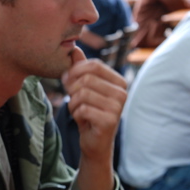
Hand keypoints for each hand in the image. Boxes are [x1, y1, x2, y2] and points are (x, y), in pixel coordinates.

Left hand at [62, 47, 126, 189]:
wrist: (94, 141)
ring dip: (73, 103)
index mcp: (118, 81)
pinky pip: (82, 108)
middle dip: (72, 89)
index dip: (74, 70)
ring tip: (78, 110)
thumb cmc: (89, 111)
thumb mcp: (83, 87)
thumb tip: (73, 48)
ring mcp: (118, 106)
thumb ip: (80, 68)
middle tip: (72, 98)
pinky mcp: (110, 120)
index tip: (67, 80)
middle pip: (86, 79)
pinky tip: (82, 119)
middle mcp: (123, 92)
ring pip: (82, 93)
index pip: (93, 64)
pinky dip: (75, 113)